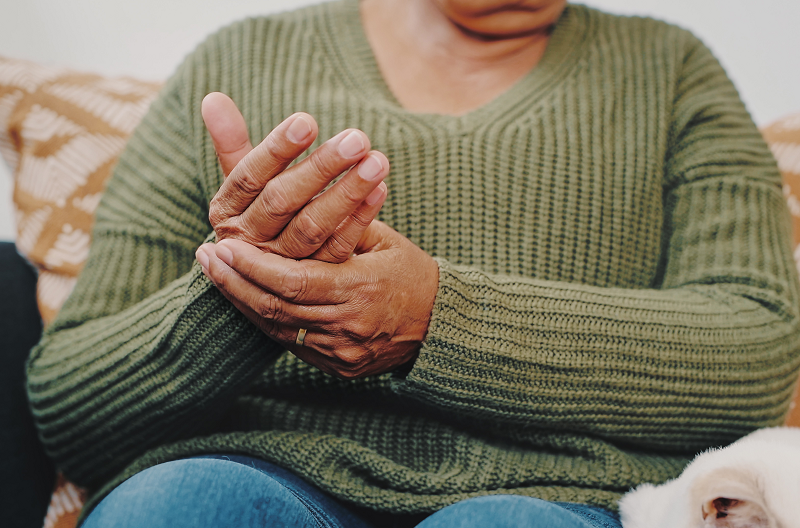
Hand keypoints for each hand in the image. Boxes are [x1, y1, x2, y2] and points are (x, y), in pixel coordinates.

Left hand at [196, 221, 439, 378]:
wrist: (441, 325)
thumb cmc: (412, 272)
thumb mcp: (383, 239)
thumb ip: (341, 223)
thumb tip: (298, 192)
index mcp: (360, 289)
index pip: (291, 281)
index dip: (252, 266)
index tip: (222, 245)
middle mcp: (346, 326)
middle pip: (274, 308)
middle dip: (234, 282)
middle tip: (205, 258)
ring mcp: (340, 352)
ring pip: (275, 329)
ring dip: (242, 300)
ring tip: (216, 274)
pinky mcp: (336, 365)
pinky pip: (289, 342)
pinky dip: (263, 319)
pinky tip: (244, 297)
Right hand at [202, 92, 388, 262]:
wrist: (271, 275)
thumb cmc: (258, 210)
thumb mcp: (242, 181)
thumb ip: (230, 141)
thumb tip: (212, 96)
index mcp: (226, 212)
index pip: (248, 177)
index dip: (276, 149)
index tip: (307, 121)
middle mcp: (249, 242)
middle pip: (282, 201)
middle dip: (320, 168)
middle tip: (356, 138)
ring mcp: (282, 264)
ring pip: (313, 227)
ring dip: (348, 192)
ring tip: (377, 160)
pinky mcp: (314, 279)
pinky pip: (339, 247)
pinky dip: (361, 218)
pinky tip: (381, 189)